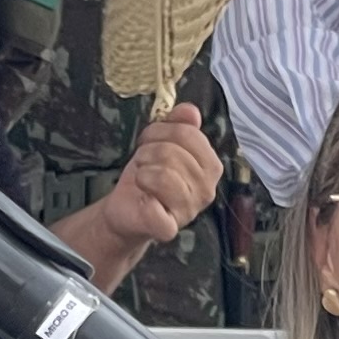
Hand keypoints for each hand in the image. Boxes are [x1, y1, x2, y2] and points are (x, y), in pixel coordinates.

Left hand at [102, 104, 221, 250]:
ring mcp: (189, 211)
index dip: (160, 130)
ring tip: (141, 176)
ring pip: (163, 175)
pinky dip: (143, 201)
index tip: (148, 139)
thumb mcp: (162, 142)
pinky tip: (143, 199)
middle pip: (172, 152)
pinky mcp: (168, 229)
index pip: (188, 134)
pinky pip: (155, 210)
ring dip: (142, 171)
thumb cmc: (149, 174)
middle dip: (147, 151)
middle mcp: (206, 189)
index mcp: (210, 166)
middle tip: (142, 160)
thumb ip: (178, 124)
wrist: (128, 209)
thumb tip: (190, 110)